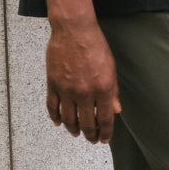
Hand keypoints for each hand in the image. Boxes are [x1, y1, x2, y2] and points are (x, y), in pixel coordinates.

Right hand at [45, 21, 121, 142]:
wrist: (74, 30)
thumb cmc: (94, 45)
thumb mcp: (111, 68)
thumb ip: (113, 91)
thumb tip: (116, 109)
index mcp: (103, 89)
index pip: (105, 119)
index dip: (105, 133)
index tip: (104, 139)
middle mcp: (85, 92)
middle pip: (87, 123)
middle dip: (90, 135)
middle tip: (91, 139)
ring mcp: (67, 90)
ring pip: (69, 119)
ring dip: (73, 129)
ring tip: (76, 133)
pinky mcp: (53, 84)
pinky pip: (53, 107)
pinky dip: (55, 117)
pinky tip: (59, 123)